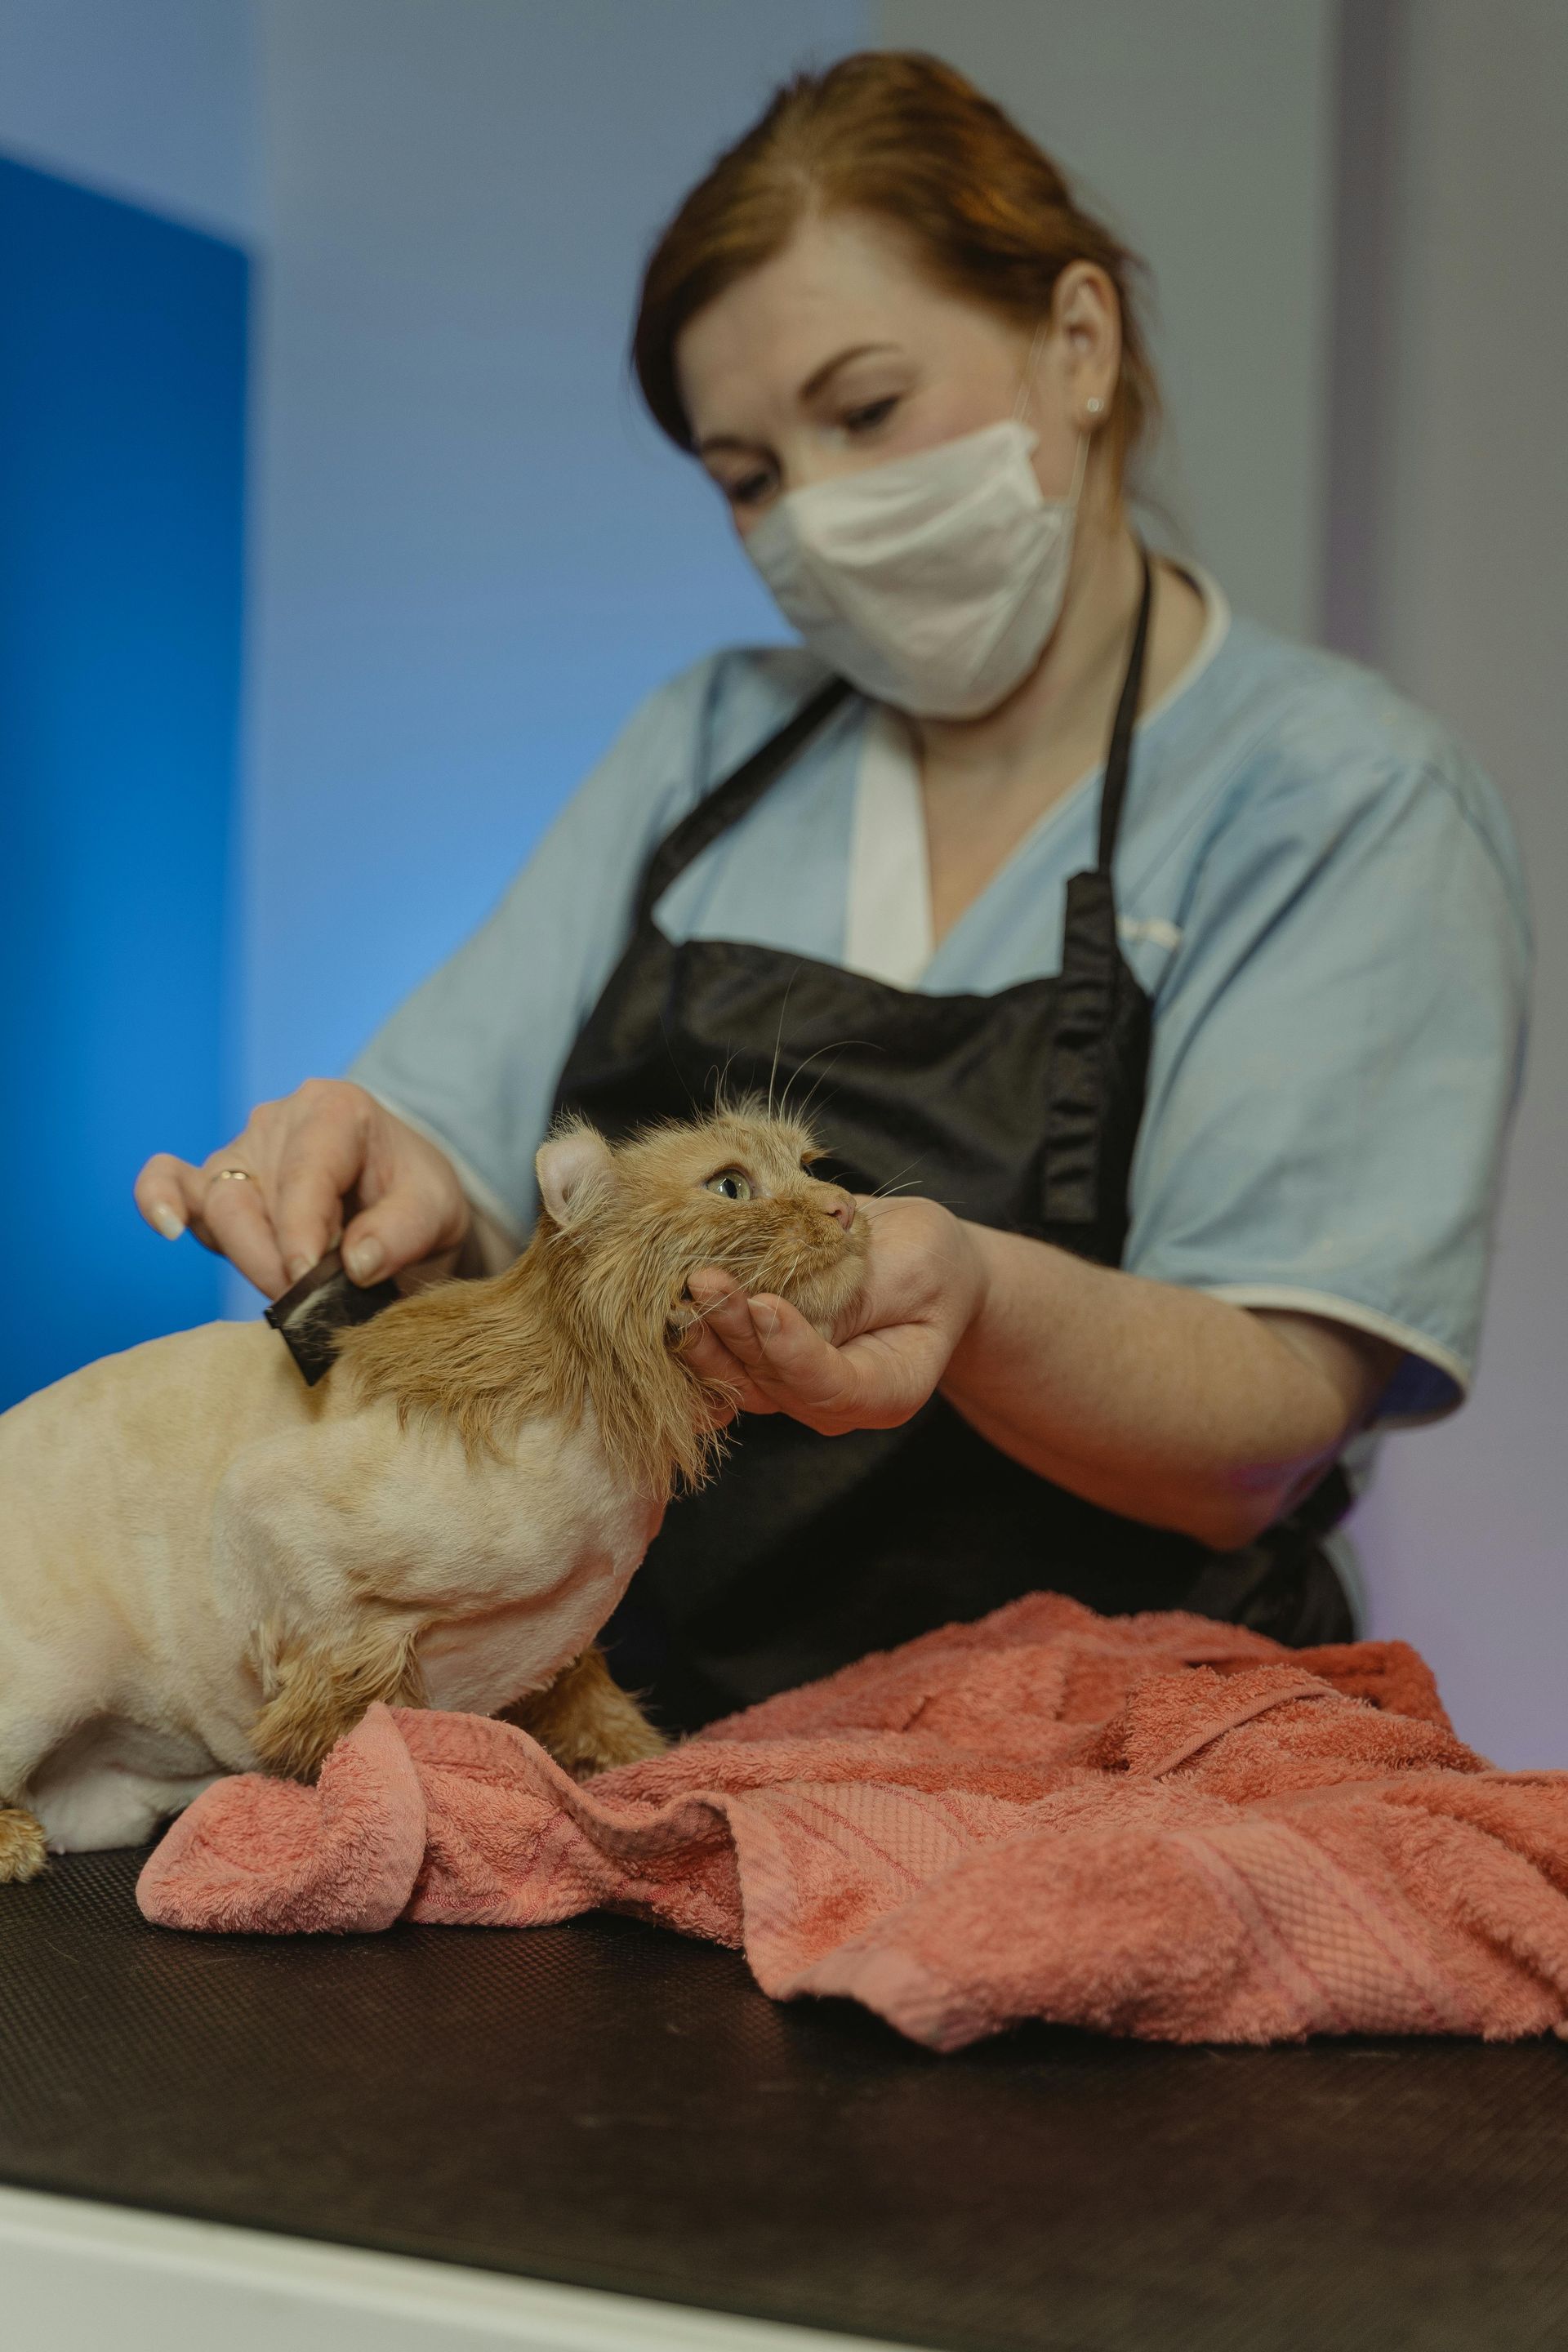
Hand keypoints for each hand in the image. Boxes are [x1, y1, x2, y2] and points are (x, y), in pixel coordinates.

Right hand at [134, 1079, 469, 1299]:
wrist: (407, 1202)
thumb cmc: (417, 1198)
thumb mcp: (438, 1210)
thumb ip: (403, 1232)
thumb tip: (355, 1265)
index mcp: (335, 1110)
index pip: (305, 1172)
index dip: (301, 1231)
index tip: (309, 1279)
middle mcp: (279, 1120)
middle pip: (248, 1195)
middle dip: (271, 1258)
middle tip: (309, 1301)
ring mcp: (243, 1151)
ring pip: (216, 1206)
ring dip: (245, 1257)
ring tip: (287, 1290)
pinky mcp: (218, 1185)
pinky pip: (171, 1182)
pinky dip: (159, 1200)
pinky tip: (169, 1226)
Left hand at [680, 1195, 986, 1435]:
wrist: (916, 1260)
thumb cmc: (928, 1263)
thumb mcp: (914, 1267)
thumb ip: (857, 1295)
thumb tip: (787, 1303)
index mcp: (887, 1391)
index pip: (829, 1386)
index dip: (792, 1350)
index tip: (764, 1304)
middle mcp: (831, 1402)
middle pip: (772, 1381)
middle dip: (734, 1332)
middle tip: (705, 1282)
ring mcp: (791, 1387)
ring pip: (737, 1377)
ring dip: (705, 1335)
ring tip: (682, 1289)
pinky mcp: (761, 1363)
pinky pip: (721, 1361)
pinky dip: (697, 1337)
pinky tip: (669, 1307)